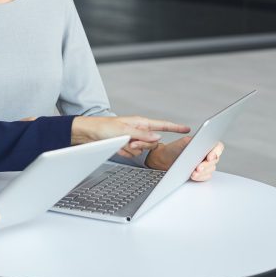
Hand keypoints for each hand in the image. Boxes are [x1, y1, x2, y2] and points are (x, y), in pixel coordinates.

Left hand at [71, 116, 189, 157]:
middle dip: (142, 145)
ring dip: (131, 149)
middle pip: (151, 142)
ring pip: (141, 150)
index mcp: (141, 122)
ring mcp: (132, 138)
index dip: (175, 127)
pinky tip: (116, 147)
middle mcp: (139, 130)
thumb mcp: (125, 131)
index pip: (162, 125)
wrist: (88, 134)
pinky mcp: (126, 145)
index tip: (187, 129)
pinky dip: (124, 152)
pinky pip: (131, 154)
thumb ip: (143, 135)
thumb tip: (158, 136)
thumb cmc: (104, 128)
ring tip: (120, 143)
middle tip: (130, 142)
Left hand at [146, 140, 224, 180]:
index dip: (216, 152)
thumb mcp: (183, 142)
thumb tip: (201, 141)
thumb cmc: (174, 149)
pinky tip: (194, 176)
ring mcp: (205, 164)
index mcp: (205, 143)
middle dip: (206, 165)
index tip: (209, 157)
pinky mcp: (201, 173)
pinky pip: (206, 176)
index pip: (218, 146)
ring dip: (203, 172)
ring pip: (211, 169)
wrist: (164, 158)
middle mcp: (207, 153)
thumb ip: (193, 141)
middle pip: (215, 160)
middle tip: (198, 167)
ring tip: (193, 173)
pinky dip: (200, 177)